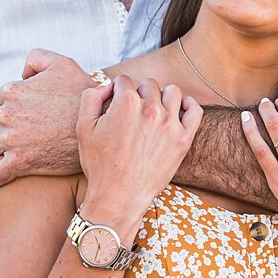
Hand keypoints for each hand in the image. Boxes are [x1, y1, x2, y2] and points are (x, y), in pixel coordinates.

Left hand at [0, 50, 94, 186]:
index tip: (26, 112)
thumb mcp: (63, 64)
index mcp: (14, 90)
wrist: (99, 126)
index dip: (13, 104)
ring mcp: (11, 140)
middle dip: (5, 125)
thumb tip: (23, 74)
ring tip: (9, 150)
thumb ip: (37, 59)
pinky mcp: (19, 163)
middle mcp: (8, 114)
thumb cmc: (82, 95)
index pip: (0, 98)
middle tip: (24, 130)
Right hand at [77, 75, 202, 230]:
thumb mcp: (83, 128)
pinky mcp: (183, 139)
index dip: (117, 91)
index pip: (124, 80)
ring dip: (161, 97)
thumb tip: (107, 86)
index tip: (116, 103)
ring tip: (153, 112)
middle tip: (132, 113)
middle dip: (138, 94)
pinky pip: (194, 110)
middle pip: (148, 85)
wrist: (119, 197)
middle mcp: (150, 109)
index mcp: (126, 103)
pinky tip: (178, 110)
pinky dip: (188, 105)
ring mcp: (170, 124)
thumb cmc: (99, 165)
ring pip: (172, 92)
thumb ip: (91, 97)